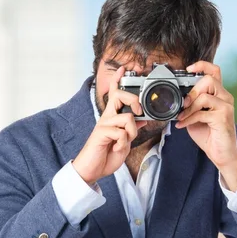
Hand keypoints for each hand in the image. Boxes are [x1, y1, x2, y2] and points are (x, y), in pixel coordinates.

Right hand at [72, 66, 147, 184]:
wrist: (92, 169)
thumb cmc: (106, 154)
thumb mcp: (124, 141)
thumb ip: (131, 129)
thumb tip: (143, 120)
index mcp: (112, 117)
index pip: (114, 94)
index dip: (118, 80)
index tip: (123, 68)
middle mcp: (107, 117)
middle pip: (119, 96)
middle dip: (134, 100)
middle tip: (139, 112)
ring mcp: (104, 124)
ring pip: (127, 117)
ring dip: (132, 132)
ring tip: (125, 142)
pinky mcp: (102, 133)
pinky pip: (122, 133)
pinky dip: (124, 143)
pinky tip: (118, 148)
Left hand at [175, 61, 236, 184]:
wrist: (222, 154)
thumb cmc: (209, 134)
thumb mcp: (195, 115)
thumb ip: (190, 105)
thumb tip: (176, 99)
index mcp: (219, 94)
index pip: (215, 71)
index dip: (202, 65)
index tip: (189, 69)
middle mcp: (226, 97)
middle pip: (209, 80)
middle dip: (192, 91)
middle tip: (184, 104)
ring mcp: (226, 107)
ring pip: (204, 96)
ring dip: (188, 108)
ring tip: (181, 117)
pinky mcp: (223, 118)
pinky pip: (202, 113)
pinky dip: (188, 119)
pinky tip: (182, 125)